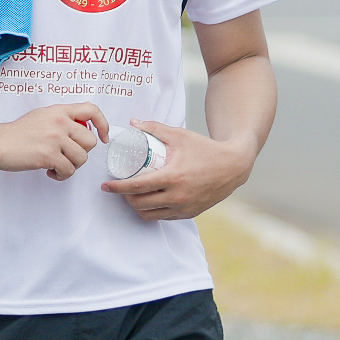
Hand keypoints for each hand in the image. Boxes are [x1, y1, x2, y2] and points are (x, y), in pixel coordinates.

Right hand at [0, 103, 107, 179]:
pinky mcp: (49, 155)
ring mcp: (54, 138)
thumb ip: (61, 119)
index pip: (92, 110)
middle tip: (66, 155)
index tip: (102, 137)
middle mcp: (59, 122)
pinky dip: (61, 175)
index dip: (103, 125)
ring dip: (71, 166)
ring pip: (81, 158)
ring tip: (57, 165)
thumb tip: (81, 128)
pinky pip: (68, 170)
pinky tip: (50, 171)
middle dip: (81, 153)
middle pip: (90, 142)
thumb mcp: (41, 116)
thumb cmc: (17, 133)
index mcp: (58, 111)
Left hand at [103, 119, 254, 219]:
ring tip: (130, 195)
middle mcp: (179, 197)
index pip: (137, 187)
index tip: (105, 185)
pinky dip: (152, 211)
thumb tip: (132, 122)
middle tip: (118, 188)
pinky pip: (164, 217)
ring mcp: (185, 208)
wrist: (234, 166)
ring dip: (137, 207)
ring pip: (150, 214)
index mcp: (174, 178)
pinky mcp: (191, 213)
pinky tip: (147, 203)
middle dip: (124, 197)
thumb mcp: (180, 135)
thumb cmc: (205, 149)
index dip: (117, 188)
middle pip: (140, 204)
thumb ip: (155, 127)